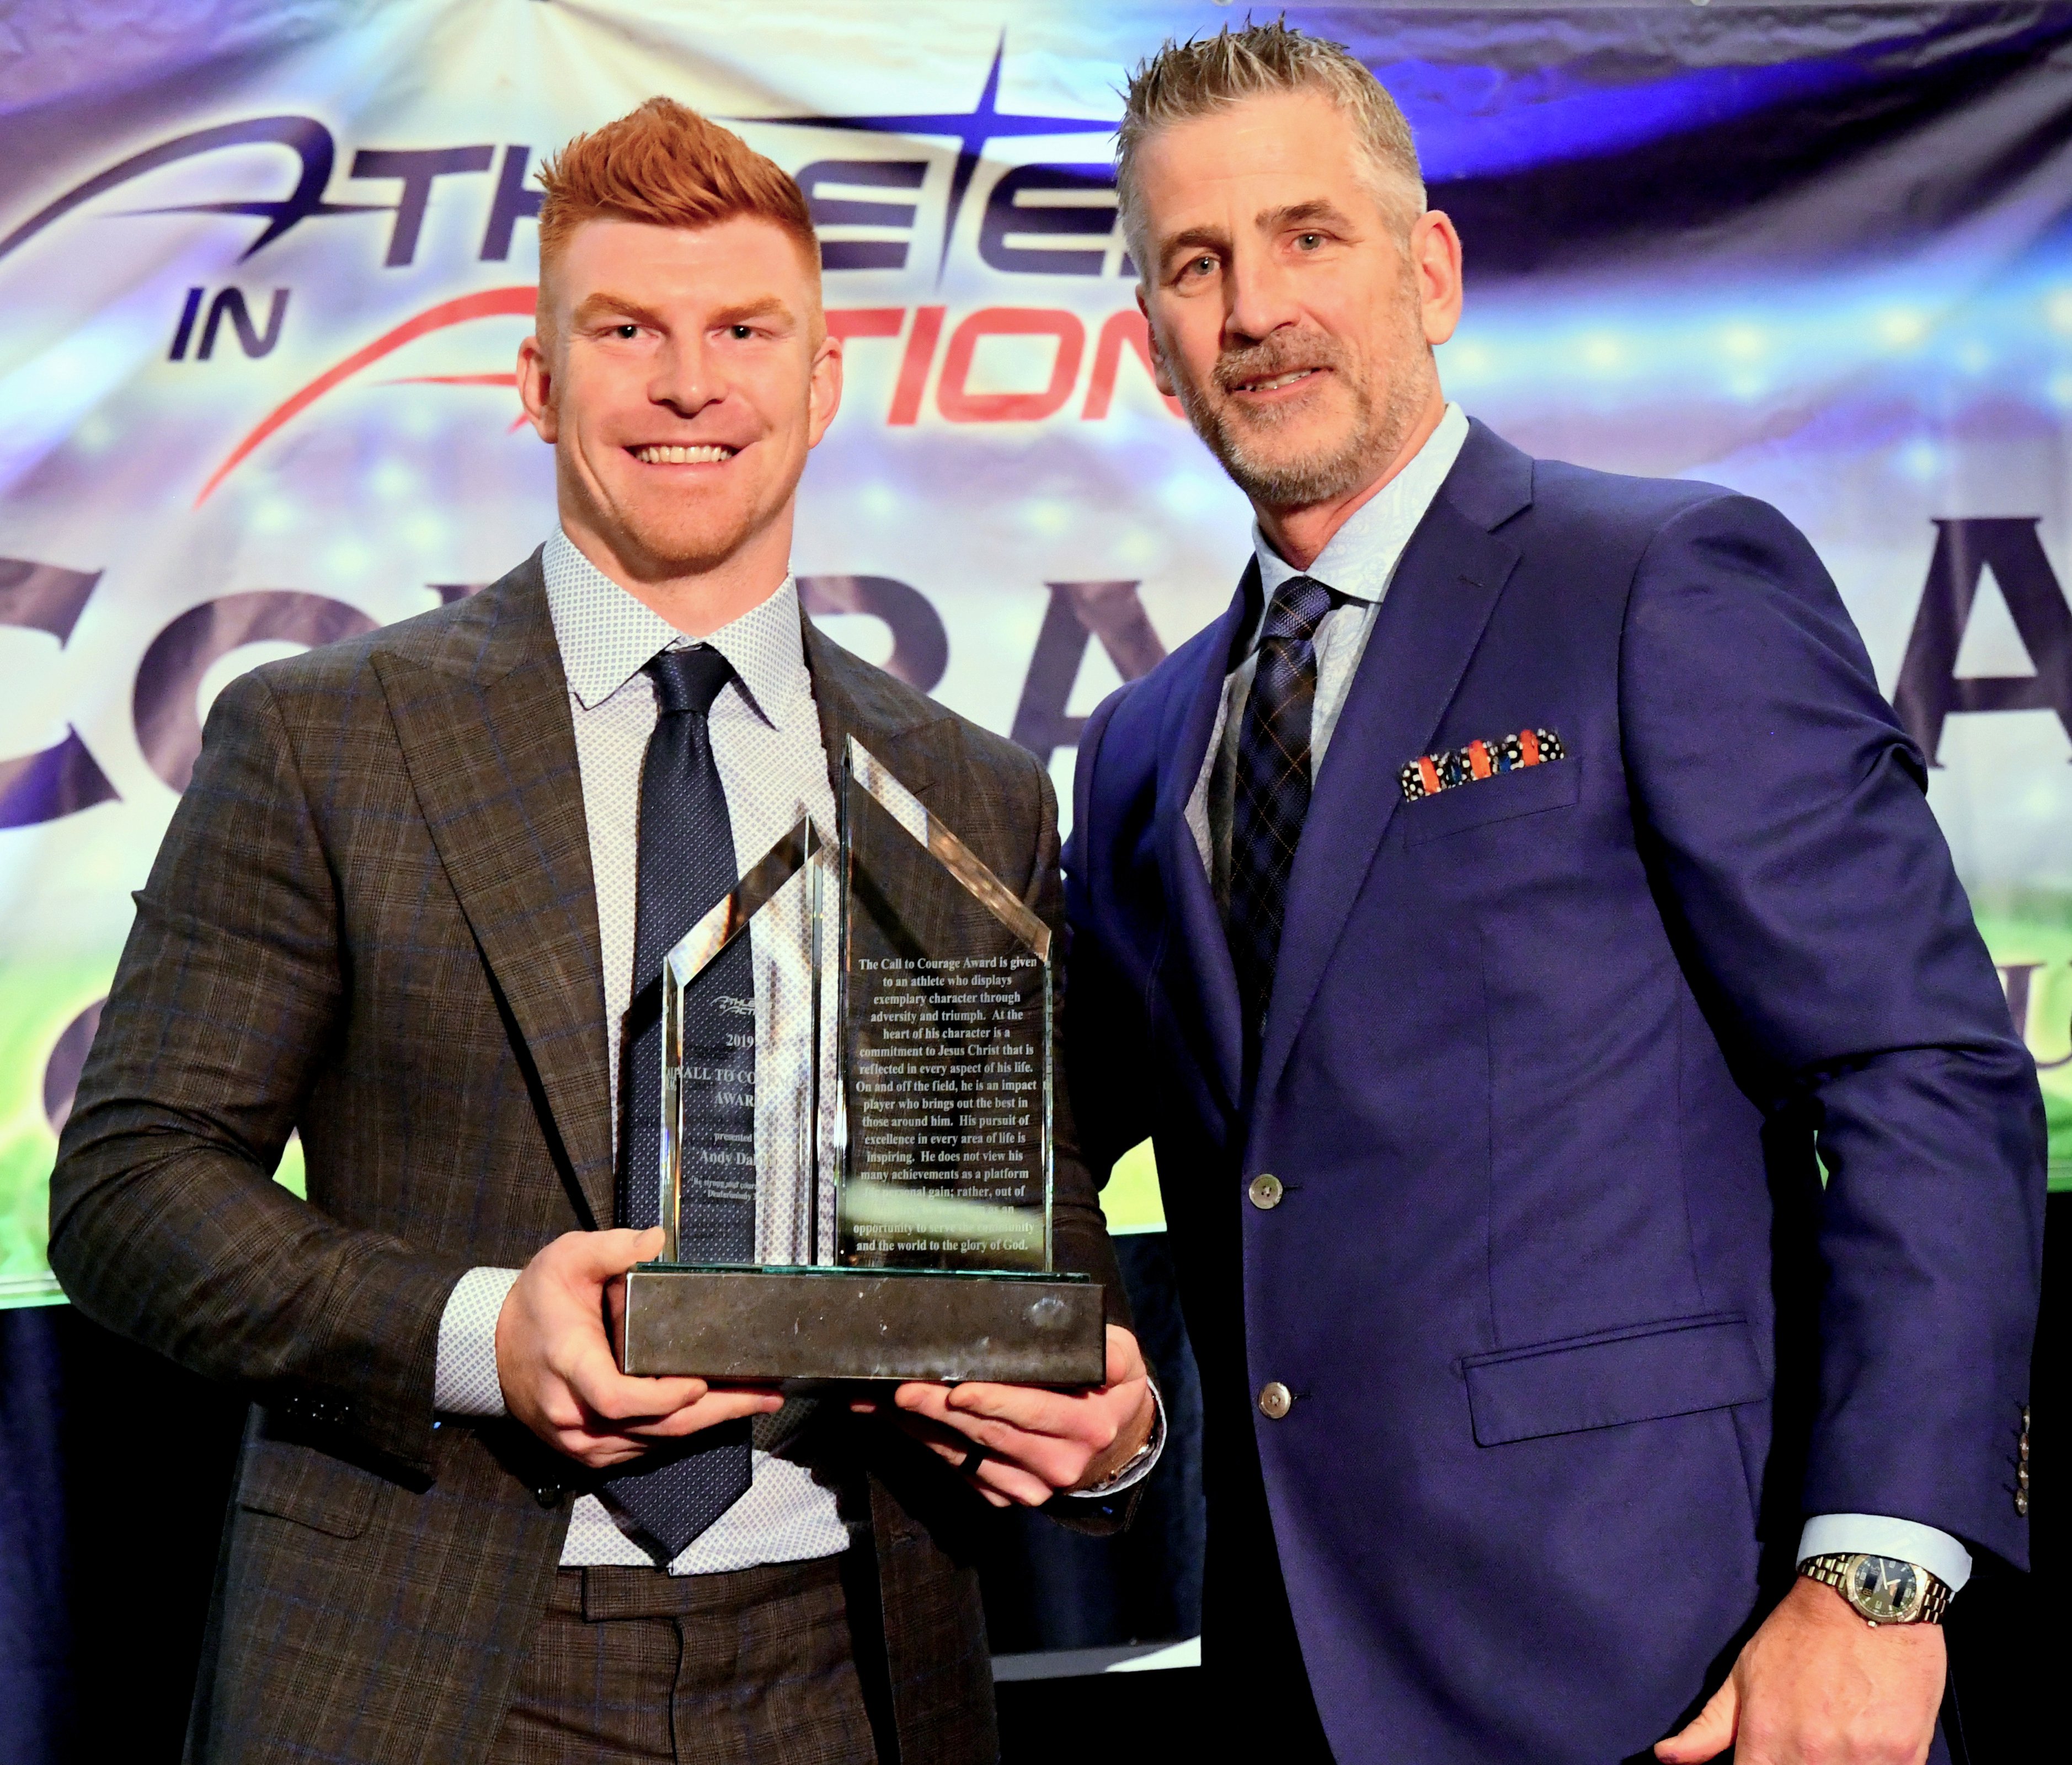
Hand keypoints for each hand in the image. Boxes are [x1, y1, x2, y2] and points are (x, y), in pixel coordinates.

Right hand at [495, 1227, 780, 1468]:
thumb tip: (657, 1240)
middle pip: (652, 1428)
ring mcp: (580, 1438)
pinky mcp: (588, 1449)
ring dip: (708, 1423)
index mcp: (569, 1364)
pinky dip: (680, 1432)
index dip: (662, 1399)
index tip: (700, 1382)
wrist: (494, 1346)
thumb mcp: (567, 1259)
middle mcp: (574, 1412)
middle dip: (716, 1413)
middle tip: (765, 1394)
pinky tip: (717, 1412)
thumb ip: (611, 1248)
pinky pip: (642, 1447)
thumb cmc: (537, 1300)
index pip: (616, 1398)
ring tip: (757, 1398)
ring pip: (653, 1443)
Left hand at [855, 1324, 1156, 1508]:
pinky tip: (901, 1421)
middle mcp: (1060, 1462)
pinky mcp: (1009, 1496)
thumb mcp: (1124, 1361)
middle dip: (940, 1410)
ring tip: (882, 1400)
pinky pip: (962, 1468)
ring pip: (968, 1453)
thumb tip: (1089, 1339)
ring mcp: (1032, 1486)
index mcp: (1088, 1425)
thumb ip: (1109, 1351)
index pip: (1034, 1411)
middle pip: (990, 1433)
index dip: (994, 1401)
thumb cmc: (1111, 1389)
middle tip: (902, 1389)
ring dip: (921, 1427)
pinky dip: (929, 1444)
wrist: (1116, 1446)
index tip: (957, 1389)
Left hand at [1655, 1575, 1944, 1763]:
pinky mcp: (1905, 1757)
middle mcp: (1810, 1757)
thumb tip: (1667, 1758)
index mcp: (1765, 1741)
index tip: (1766, 1759)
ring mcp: (1861, 1761)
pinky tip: (1867, 1742)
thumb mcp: (1744, 1673)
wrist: (1867, 1599)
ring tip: (1836, 1738)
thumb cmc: (1801, 1634)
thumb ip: (1708, 1727)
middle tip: (1804, 1743)